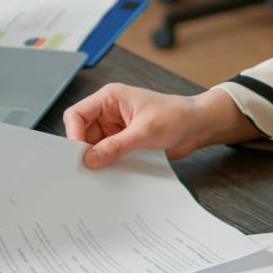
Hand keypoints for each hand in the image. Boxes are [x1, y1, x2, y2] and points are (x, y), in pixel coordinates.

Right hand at [63, 84, 256, 168]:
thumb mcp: (144, 132)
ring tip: (101, 174)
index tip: (79, 155)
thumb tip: (90, 159)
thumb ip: (115, 146)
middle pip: (82, 133)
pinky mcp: (125, 142)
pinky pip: (109, 155)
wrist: (198, 126)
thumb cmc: (176, 117)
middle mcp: (109, 112)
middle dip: (84, 151)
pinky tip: (112, 174)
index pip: (77, 114)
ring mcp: (116, 129)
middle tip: (87, 170)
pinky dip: (108, 164)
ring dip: (98, 159)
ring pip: (95, 146)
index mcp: (109, 99)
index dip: (73, 134)